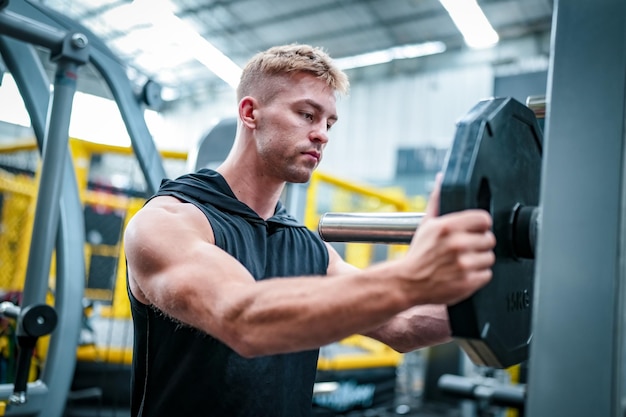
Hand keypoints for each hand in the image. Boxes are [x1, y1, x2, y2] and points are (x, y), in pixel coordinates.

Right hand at [400, 173, 495, 305]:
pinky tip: (463, 273)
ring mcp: (464, 264)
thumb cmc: (418, 255)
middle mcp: (457, 244)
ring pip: (489, 257)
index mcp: (448, 227)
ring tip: (463, 262)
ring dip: (479, 261)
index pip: (483, 219)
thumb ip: (437, 200)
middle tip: (465, 249)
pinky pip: (487, 274)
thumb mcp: (426, 225)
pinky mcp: (468, 282)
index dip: (479, 225)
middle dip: (479, 244)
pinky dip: (477, 276)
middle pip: (489, 239)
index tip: (473, 231)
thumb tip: (441, 178)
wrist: (407, 282)